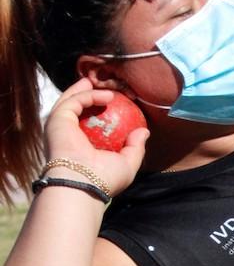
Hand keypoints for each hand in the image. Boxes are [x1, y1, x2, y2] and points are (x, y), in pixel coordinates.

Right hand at [43, 79, 148, 196]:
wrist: (84, 184)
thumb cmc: (105, 179)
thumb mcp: (127, 163)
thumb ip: (135, 147)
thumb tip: (144, 131)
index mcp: (79, 145)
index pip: (86, 121)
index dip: (97, 108)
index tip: (115, 100)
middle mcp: (67, 135)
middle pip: (75, 107)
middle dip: (87, 93)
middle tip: (104, 85)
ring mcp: (60, 127)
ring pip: (70, 100)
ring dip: (85, 89)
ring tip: (102, 81)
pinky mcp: (56, 120)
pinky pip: (74, 101)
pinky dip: (89, 95)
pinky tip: (108, 96)